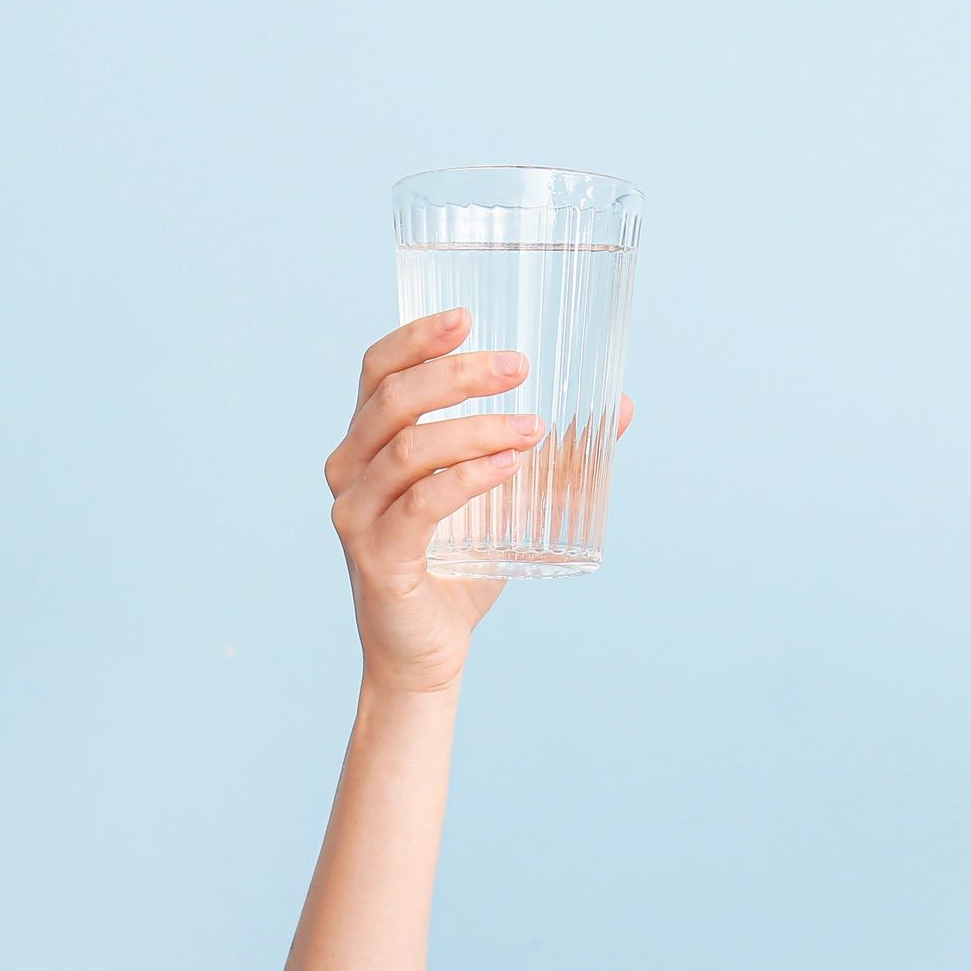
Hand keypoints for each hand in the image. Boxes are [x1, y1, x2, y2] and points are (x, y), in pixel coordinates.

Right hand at [322, 310, 634, 695]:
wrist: (426, 655)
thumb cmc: (459, 567)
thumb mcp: (508, 498)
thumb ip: (552, 453)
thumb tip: (620, 405)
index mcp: (368, 442)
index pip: (378, 370)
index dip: (417, 337)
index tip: (468, 316)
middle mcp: (350, 470)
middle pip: (394, 398)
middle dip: (460, 374)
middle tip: (520, 366)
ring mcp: (357, 514)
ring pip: (409, 448)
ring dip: (476, 429)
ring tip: (533, 427)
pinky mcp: (377, 557)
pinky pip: (419, 504)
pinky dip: (466, 479)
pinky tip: (509, 467)